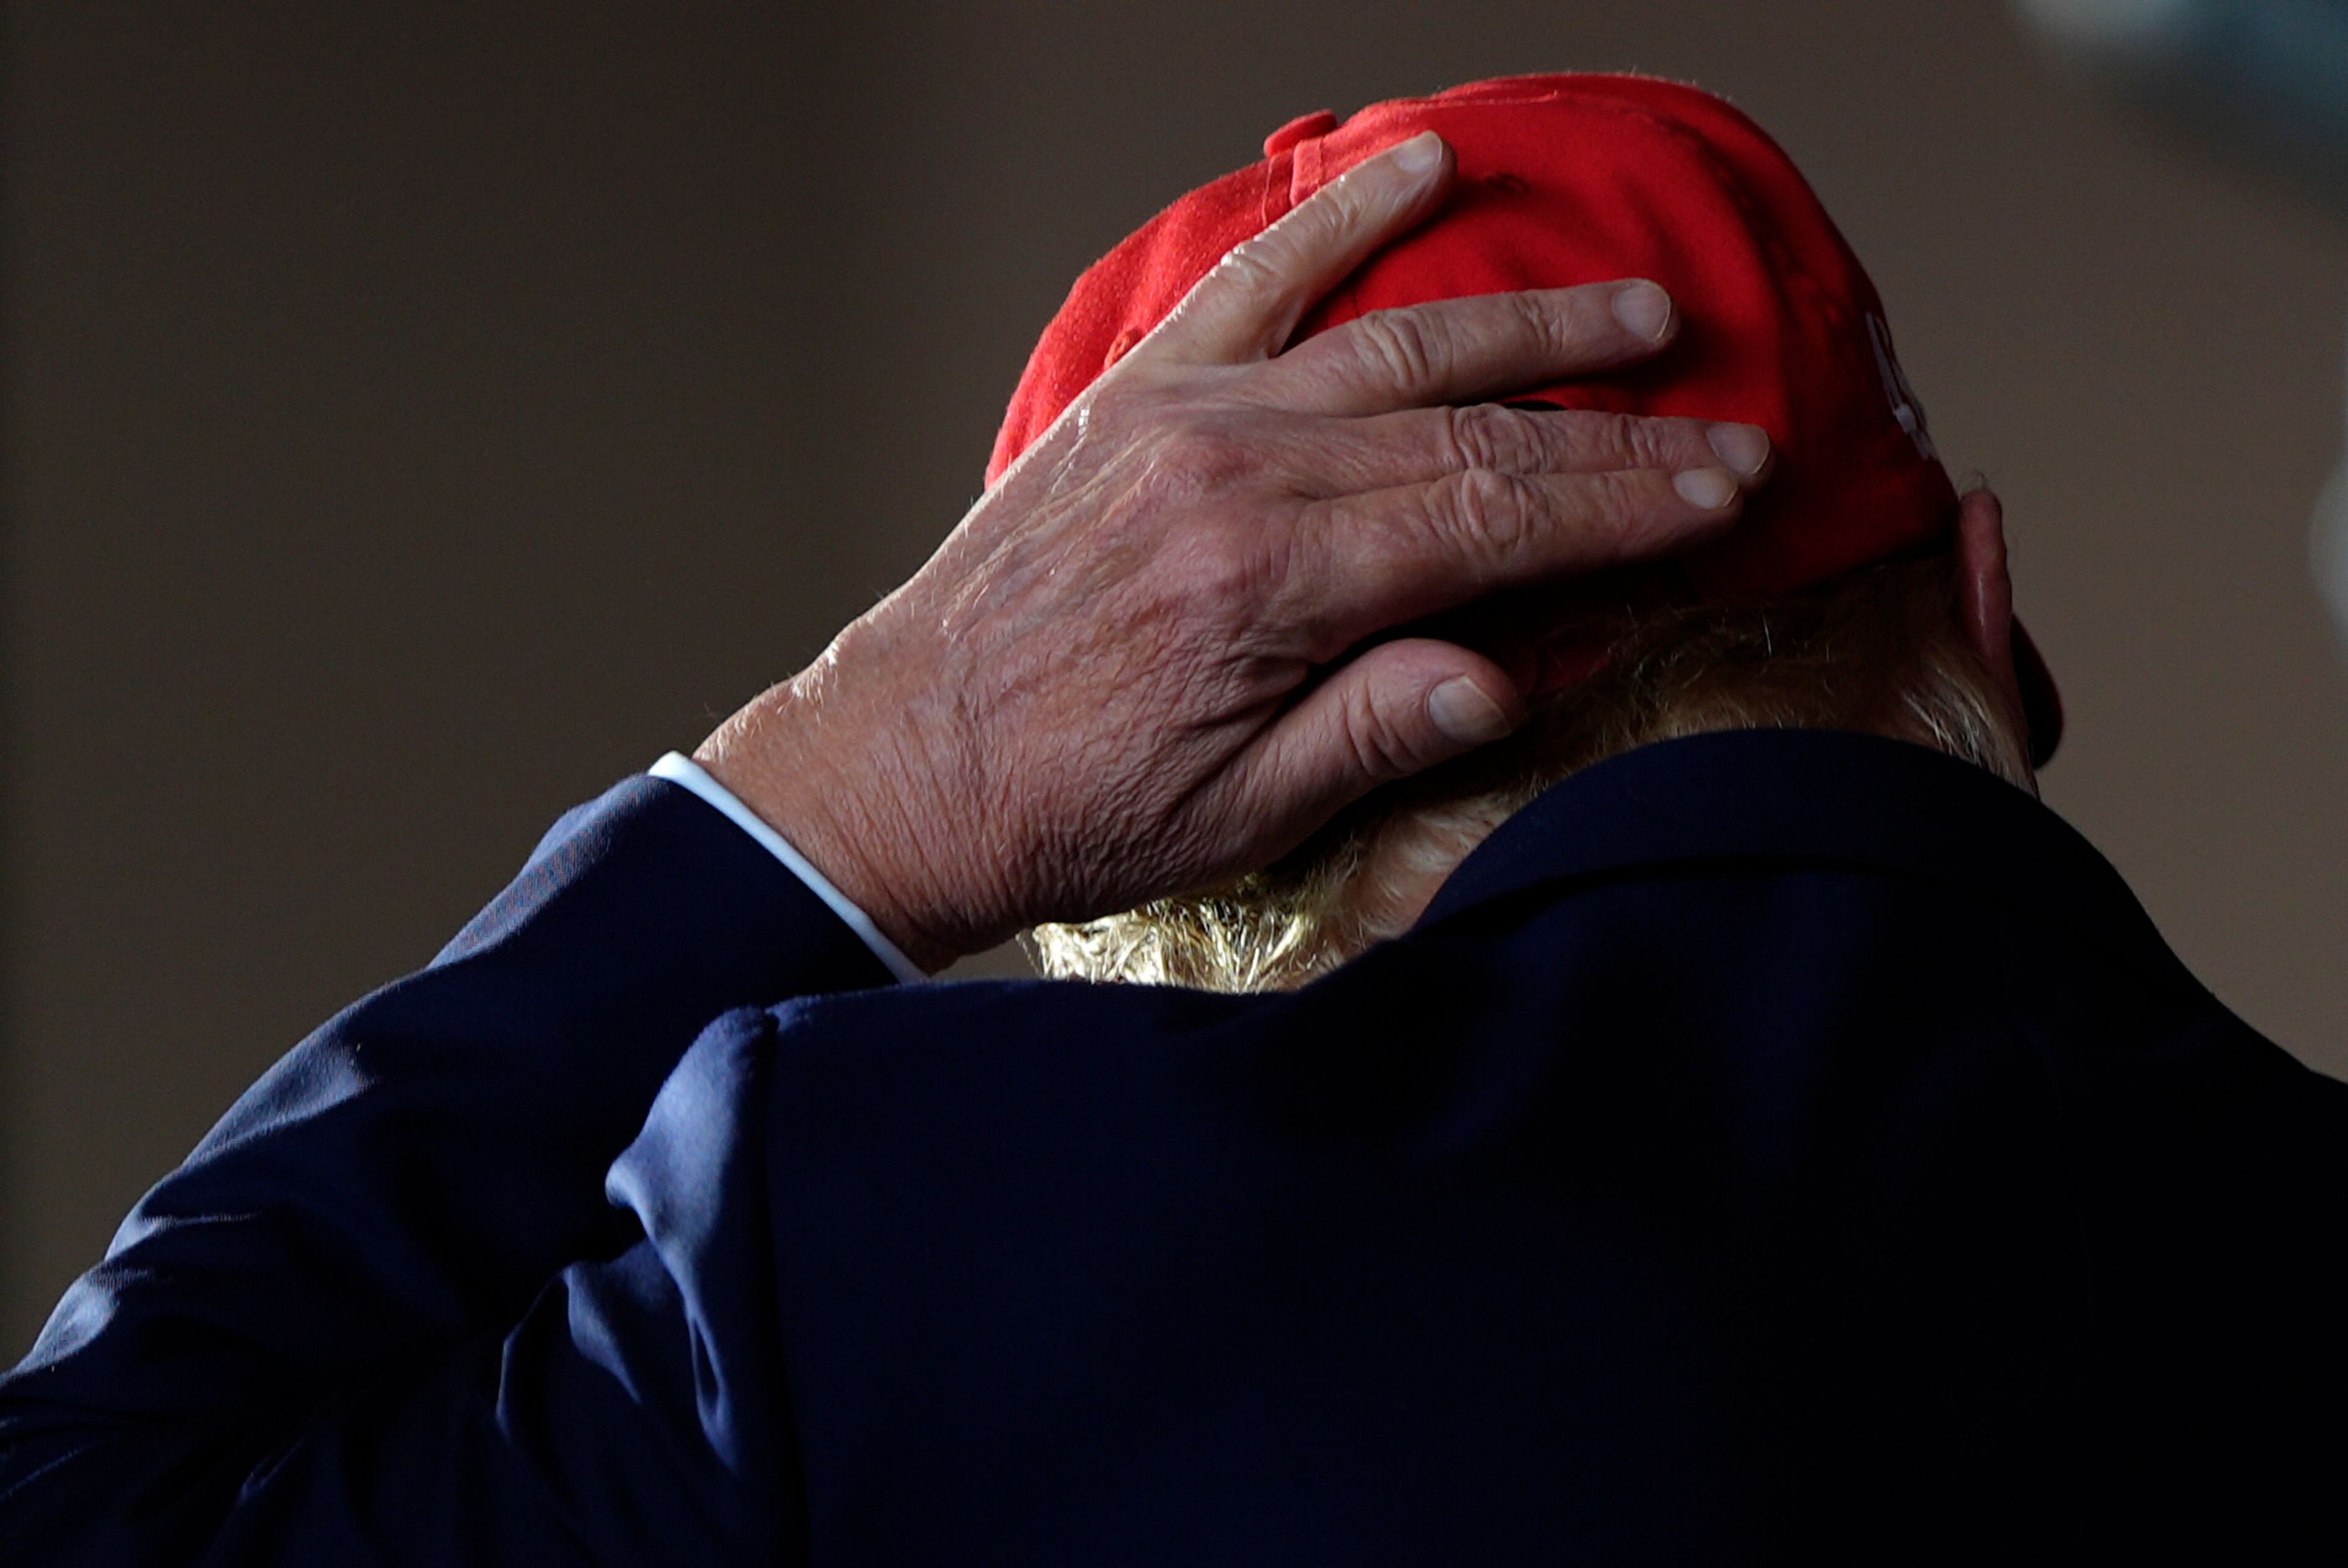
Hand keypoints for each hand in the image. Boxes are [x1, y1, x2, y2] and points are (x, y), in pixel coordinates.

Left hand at [696, 131, 1769, 970]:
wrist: (904, 766)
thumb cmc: (1067, 806)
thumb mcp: (1234, 814)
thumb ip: (1371, 734)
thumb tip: (1500, 678)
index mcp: (1270, 587)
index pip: (1495, 521)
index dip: (1622, 504)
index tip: (1718, 490)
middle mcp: (1235, 475)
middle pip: (1470, 433)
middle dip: (1612, 432)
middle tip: (1719, 428)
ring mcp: (1184, 419)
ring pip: (1392, 346)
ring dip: (1526, 320)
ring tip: (1635, 308)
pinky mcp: (1135, 397)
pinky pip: (1251, 283)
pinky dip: (1337, 219)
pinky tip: (1416, 168)